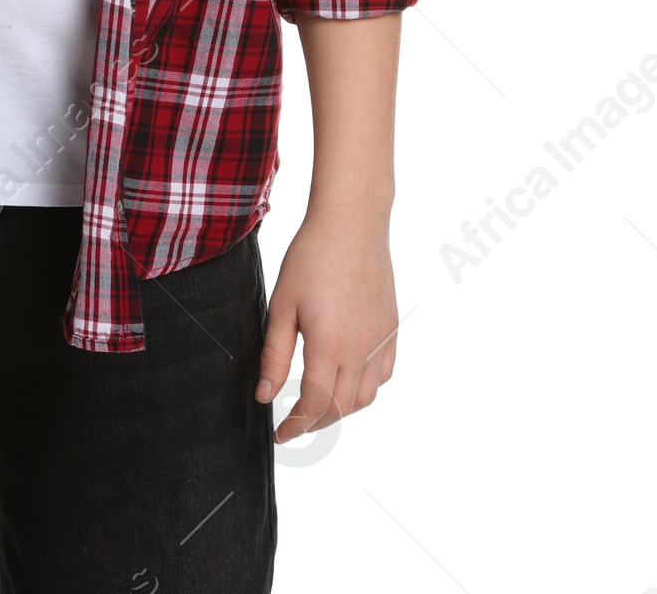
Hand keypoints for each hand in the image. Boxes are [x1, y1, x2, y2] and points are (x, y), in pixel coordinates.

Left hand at [256, 208, 398, 441]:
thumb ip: (274, 355)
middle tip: (295, 421)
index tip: (281, 435)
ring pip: (366, 397)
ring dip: (342, 409)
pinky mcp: (391, 328)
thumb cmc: (312, 256)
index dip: (296, 426)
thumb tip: (266, 395)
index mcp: (329, 345)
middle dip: (316, 422)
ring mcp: (380, 340)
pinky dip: (367, 388)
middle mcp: (360, 349)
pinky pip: (384, 374)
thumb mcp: (281, 304)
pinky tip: (349, 379)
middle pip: (341, 408)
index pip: (314, 405)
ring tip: (320, 403)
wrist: (351, 222)